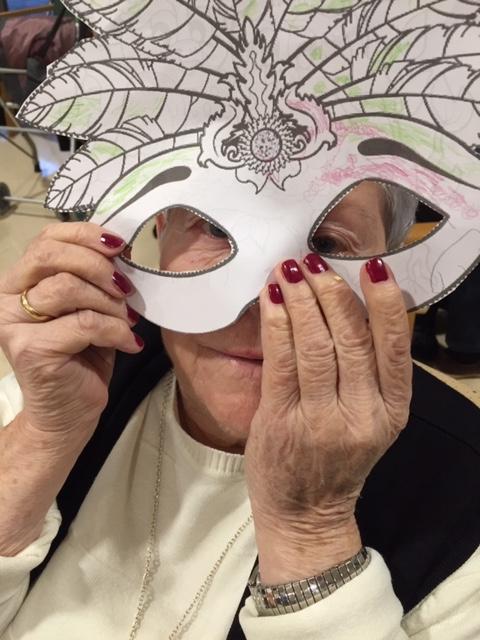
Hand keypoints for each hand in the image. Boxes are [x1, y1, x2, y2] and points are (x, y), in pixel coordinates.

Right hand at [0, 222, 142, 445]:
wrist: (68, 415)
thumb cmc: (81, 358)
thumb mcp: (90, 308)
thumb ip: (95, 278)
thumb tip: (120, 248)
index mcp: (19, 282)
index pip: (46, 239)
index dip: (85, 235)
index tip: (119, 246)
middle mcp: (6, 298)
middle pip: (50, 255)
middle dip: (98, 266)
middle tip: (126, 287)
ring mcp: (13, 324)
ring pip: (68, 287)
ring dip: (110, 302)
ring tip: (126, 321)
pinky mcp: (31, 349)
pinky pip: (85, 323)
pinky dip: (116, 330)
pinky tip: (129, 343)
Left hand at [245, 254, 411, 581]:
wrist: (305, 514)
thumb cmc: (335, 460)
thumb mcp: (370, 420)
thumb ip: (368, 372)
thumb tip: (354, 306)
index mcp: (391, 410)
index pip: (395, 345)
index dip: (384, 301)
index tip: (372, 266)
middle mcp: (361, 414)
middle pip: (350, 337)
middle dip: (331, 290)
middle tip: (314, 260)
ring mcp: (320, 419)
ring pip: (315, 343)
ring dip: (301, 299)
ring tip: (289, 270)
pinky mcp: (281, 420)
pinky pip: (280, 360)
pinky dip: (275, 323)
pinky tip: (270, 298)